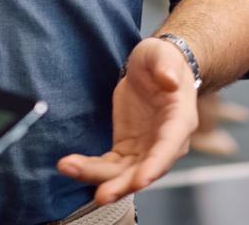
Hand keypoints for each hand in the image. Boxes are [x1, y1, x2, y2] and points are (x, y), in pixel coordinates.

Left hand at [57, 37, 198, 204]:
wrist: (153, 69)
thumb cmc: (162, 60)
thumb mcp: (161, 54)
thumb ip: (165, 65)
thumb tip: (170, 80)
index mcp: (180, 120)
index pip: (169, 147)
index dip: (155, 165)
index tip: (140, 180)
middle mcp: (166, 142)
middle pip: (144, 169)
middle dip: (122, 184)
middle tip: (101, 195)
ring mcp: (146, 149)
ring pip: (124, 172)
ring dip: (98, 177)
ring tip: (69, 168)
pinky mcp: (128, 149)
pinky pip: (109, 165)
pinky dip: (90, 167)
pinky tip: (70, 165)